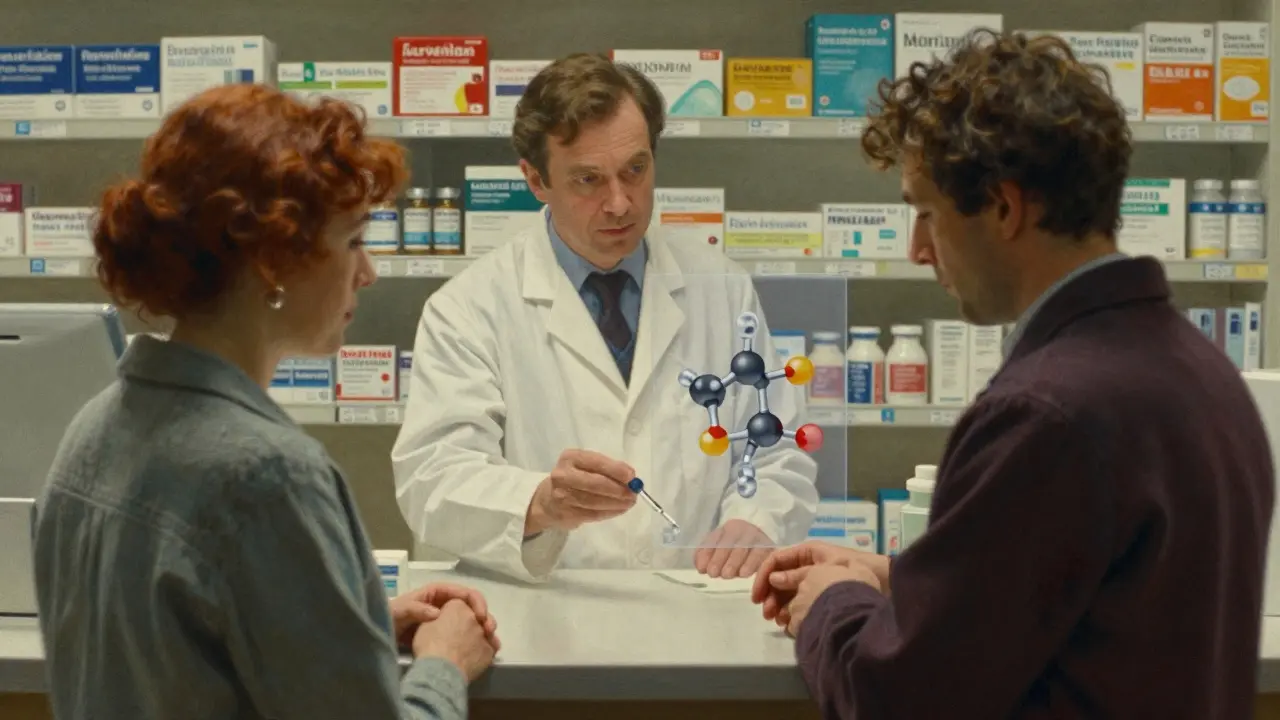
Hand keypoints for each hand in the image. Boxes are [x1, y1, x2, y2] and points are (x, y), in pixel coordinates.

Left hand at [390, 583, 497, 649]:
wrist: (380, 636)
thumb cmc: (390, 618)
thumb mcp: (399, 611)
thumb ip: (416, 609)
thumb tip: (437, 613)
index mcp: (437, 593)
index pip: (463, 592)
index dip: (476, 601)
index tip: (481, 617)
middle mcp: (444, 603)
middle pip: (471, 605)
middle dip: (484, 615)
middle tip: (490, 630)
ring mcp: (446, 618)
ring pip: (470, 619)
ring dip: (482, 628)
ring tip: (490, 640)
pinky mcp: (445, 633)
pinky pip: (464, 632)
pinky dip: (475, 638)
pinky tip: (482, 648)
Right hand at [412, 599, 498, 681]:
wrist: (441, 671)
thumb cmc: (429, 647)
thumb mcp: (426, 625)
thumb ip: (438, 618)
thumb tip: (443, 621)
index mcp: (457, 606)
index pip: (457, 604)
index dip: (450, 614)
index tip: (445, 625)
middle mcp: (474, 616)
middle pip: (473, 617)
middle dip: (467, 624)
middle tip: (456, 637)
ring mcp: (484, 634)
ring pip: (485, 632)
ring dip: (478, 637)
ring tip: (467, 649)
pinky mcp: (490, 651)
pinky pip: (490, 648)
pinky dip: (483, 651)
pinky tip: (475, 658)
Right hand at [525, 449, 637, 534]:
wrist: (547, 501)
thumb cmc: (574, 479)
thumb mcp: (586, 467)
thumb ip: (607, 469)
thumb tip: (631, 477)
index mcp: (570, 457)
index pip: (596, 462)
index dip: (616, 470)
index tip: (632, 477)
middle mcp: (563, 475)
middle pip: (595, 483)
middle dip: (618, 489)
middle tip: (634, 494)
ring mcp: (562, 495)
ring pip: (595, 501)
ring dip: (616, 503)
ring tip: (629, 503)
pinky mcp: (566, 513)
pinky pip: (593, 514)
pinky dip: (609, 512)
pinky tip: (619, 510)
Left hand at [694, 519, 773, 577]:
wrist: (767, 536)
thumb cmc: (739, 547)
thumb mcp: (722, 546)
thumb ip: (707, 554)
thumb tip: (700, 566)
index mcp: (728, 528)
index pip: (715, 540)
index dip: (707, 554)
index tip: (702, 569)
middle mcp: (743, 529)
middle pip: (729, 543)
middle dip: (719, 559)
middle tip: (713, 574)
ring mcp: (757, 536)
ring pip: (744, 547)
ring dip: (734, 562)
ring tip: (727, 575)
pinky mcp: (769, 547)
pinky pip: (760, 554)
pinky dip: (752, 564)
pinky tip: (744, 574)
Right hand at [751, 541, 890, 623]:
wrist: (884, 583)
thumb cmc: (854, 569)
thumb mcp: (822, 568)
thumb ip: (796, 575)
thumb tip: (773, 580)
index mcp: (806, 553)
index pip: (776, 561)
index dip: (763, 577)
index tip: (756, 597)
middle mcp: (807, 566)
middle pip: (779, 579)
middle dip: (770, 596)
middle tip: (766, 613)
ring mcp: (814, 582)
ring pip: (788, 593)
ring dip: (779, 606)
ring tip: (778, 620)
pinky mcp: (822, 598)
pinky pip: (800, 604)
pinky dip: (792, 613)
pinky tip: (790, 623)